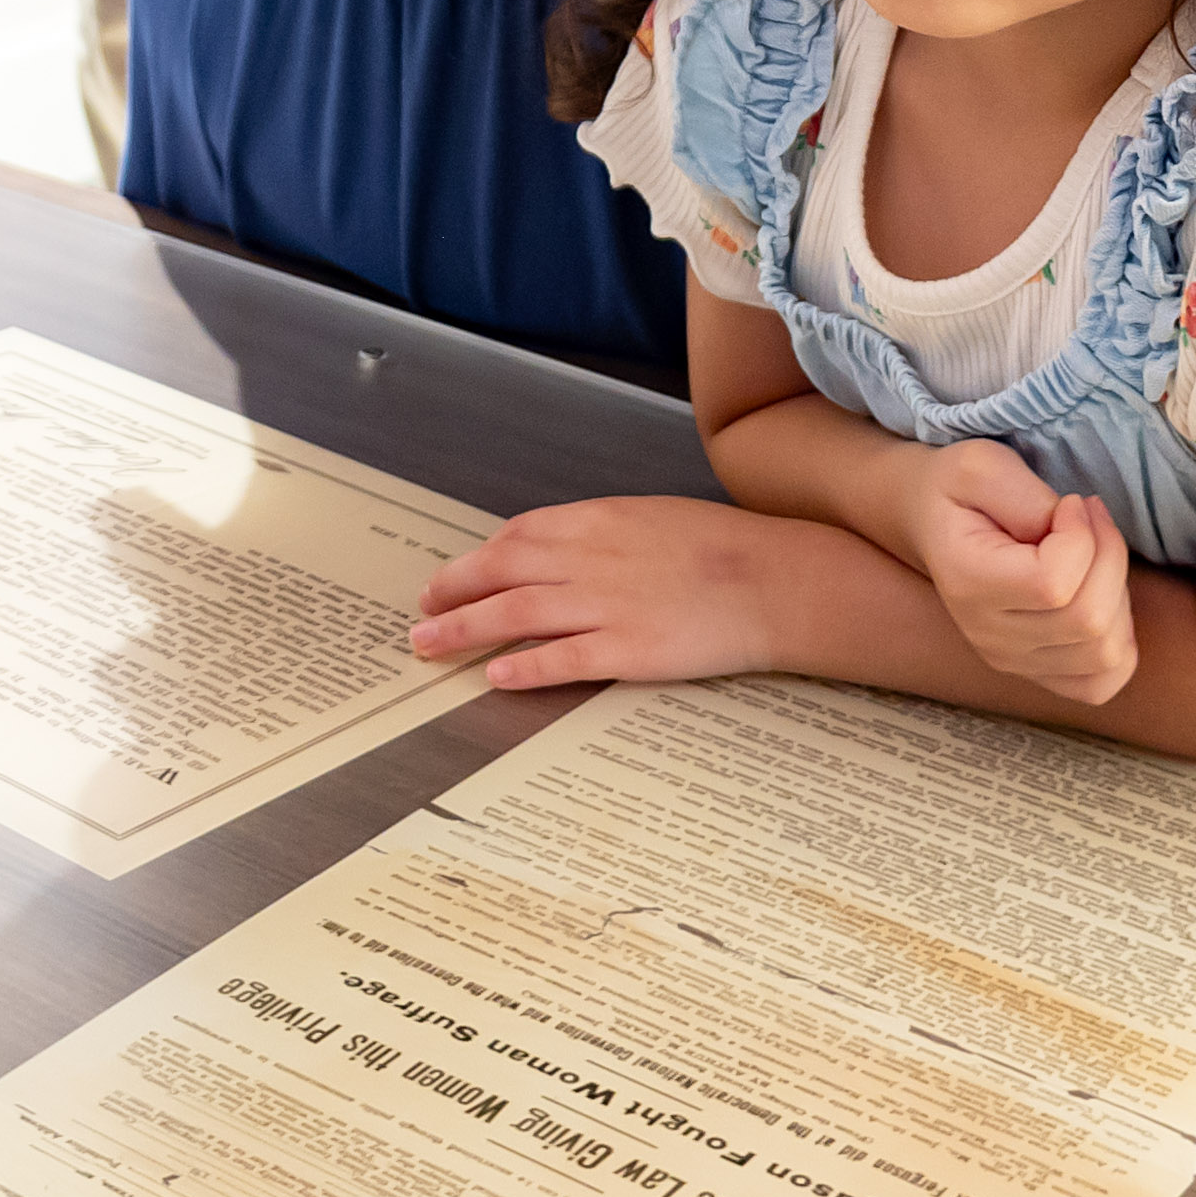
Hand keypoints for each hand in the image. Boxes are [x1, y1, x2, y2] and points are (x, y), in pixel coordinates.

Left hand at [408, 495, 860, 691]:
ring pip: (513, 616)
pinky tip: (494, 677)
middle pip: (499, 575)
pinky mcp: (626, 650)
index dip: (474, 561)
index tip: (450, 580)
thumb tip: (559, 552)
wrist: (774, 579)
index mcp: (596, 521)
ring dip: (464, 631)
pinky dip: (521, 668)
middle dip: (451, 594)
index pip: (515, 538)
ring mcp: (604, 605)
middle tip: (421, 616)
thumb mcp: (651, 518)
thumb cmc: (722, 547)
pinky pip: (559, 659)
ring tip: (431, 647)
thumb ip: (600, 534)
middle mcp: (588, 559)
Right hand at [898, 440, 1135, 705]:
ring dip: (1118, 594)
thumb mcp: (979, 464)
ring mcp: (1011, 661)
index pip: (1054, 584)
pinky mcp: (1034, 672)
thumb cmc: (959, 490)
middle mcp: (987, 636)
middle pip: (1088, 620)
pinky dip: (1119, 644)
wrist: (933, 521)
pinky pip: (1102, 683)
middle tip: (1090, 518)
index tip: (1072, 503)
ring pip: (1105, 652)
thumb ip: (1021, 492)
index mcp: (968, 584)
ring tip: (1095, 554)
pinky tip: (1103, 599)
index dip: (1083, 536)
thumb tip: (1065, 527)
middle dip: (1109, 557)